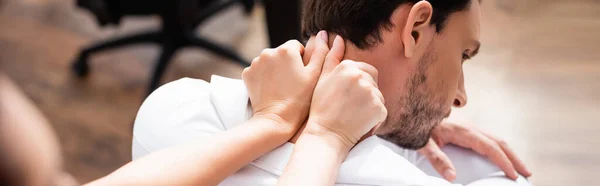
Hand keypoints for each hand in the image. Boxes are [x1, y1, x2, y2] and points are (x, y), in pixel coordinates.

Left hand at [242, 31, 331, 135]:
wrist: (276, 120)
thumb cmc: (300, 100)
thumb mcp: (316, 76)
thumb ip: (321, 52)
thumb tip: (323, 34)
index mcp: (286, 49)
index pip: (297, 47)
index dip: (302, 61)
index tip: (302, 75)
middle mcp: (268, 52)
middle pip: (282, 53)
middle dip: (287, 64)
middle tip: (293, 83)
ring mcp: (255, 62)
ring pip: (270, 61)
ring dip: (275, 69)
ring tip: (282, 87)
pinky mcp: (247, 73)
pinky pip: (258, 70)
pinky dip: (264, 77)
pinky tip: (271, 89)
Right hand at [305, 35, 386, 149]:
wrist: (326, 134)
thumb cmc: (321, 107)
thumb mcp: (322, 79)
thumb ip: (331, 57)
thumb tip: (337, 37)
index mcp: (347, 67)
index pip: (365, 70)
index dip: (358, 84)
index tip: (347, 97)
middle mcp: (361, 76)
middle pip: (373, 81)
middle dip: (366, 93)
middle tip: (350, 107)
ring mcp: (371, 92)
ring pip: (378, 95)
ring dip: (370, 105)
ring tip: (354, 114)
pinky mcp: (379, 108)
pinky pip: (382, 110)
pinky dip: (374, 118)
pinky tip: (361, 122)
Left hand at [417, 119, 531, 180]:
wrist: (413, 110)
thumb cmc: (417, 127)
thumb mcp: (423, 144)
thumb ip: (437, 159)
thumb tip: (452, 177)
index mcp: (463, 131)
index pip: (490, 147)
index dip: (504, 161)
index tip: (514, 175)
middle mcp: (470, 127)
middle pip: (499, 142)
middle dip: (514, 158)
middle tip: (527, 173)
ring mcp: (469, 127)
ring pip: (495, 139)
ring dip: (509, 153)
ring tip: (519, 168)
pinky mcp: (466, 130)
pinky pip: (488, 139)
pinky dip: (499, 149)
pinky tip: (501, 157)